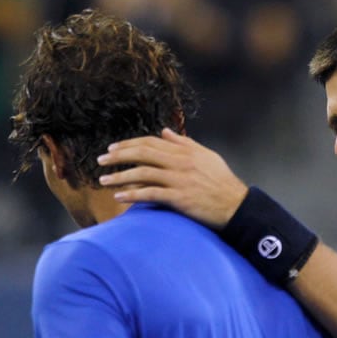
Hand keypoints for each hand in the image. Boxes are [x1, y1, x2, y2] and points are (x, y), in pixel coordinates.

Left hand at [97, 128, 247, 229]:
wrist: (236, 205)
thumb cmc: (222, 182)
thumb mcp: (206, 156)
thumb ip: (184, 143)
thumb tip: (165, 132)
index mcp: (185, 151)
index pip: (151, 142)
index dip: (129, 144)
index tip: (112, 149)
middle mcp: (180, 162)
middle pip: (143, 154)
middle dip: (119, 156)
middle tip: (100, 161)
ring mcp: (179, 180)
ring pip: (143, 173)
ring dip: (120, 176)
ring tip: (103, 181)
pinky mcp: (180, 198)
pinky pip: (151, 194)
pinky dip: (133, 195)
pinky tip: (119, 197)